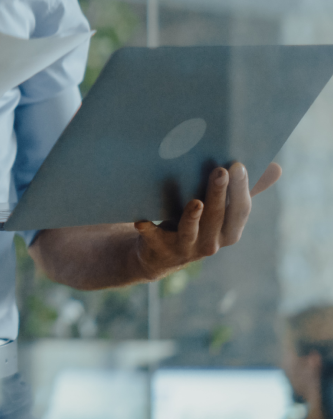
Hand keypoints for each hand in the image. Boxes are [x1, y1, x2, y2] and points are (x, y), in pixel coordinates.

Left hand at [133, 161, 280, 279]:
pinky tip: (141, 220)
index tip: (238, 165)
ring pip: (190, 231)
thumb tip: (276, 167)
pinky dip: (148, 230)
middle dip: (218, 195)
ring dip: (192, 216)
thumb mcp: (220, 210)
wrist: (158, 254)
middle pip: (217, 218)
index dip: (240, 189)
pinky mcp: (158, 248)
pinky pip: (154, 238)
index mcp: (229, 232)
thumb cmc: (196, 224)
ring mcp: (185, 247)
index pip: (240, 210)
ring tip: (195, 201)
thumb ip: (243, 191)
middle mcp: (211, 243)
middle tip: (219, 170)